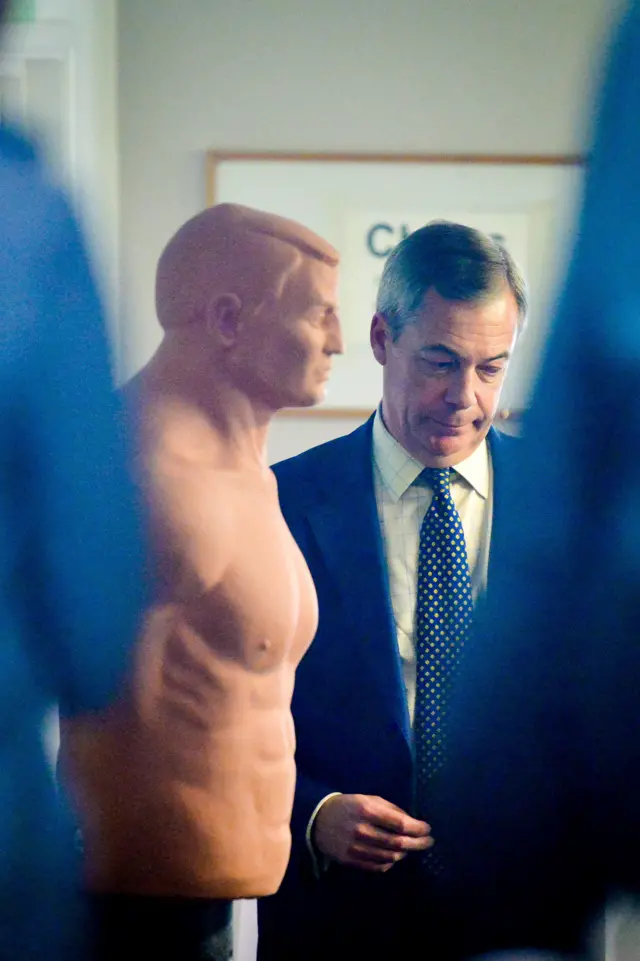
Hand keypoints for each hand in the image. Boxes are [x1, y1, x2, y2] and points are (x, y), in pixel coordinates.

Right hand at [312, 794, 432, 871]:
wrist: (318, 820)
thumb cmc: (348, 806)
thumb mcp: (367, 799)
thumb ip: (389, 809)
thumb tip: (412, 821)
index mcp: (367, 810)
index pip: (400, 823)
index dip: (418, 828)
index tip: (427, 829)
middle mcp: (362, 830)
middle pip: (398, 843)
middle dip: (418, 843)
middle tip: (428, 842)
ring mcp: (356, 848)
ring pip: (390, 856)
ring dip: (404, 852)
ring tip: (410, 847)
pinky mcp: (351, 861)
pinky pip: (378, 866)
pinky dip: (390, 862)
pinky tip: (394, 856)